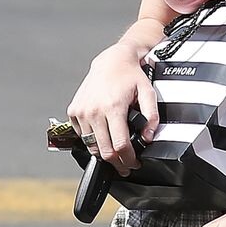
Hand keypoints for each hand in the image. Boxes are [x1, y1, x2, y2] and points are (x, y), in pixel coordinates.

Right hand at [67, 45, 159, 173]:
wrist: (111, 61)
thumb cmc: (129, 76)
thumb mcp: (148, 93)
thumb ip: (152, 117)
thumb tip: (148, 137)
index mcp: (113, 107)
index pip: (119, 145)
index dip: (128, 159)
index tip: (134, 163)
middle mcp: (94, 111)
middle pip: (104, 151)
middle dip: (117, 163)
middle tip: (125, 165)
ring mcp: (81, 112)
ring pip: (91, 146)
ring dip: (104, 153)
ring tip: (115, 153)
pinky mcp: (73, 111)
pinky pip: (82, 135)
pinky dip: (92, 140)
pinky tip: (103, 136)